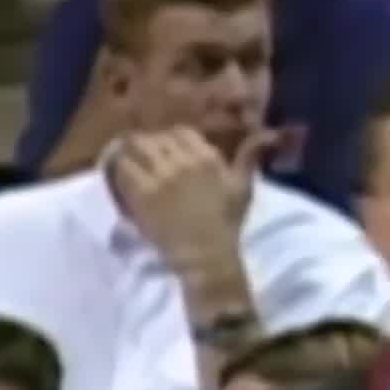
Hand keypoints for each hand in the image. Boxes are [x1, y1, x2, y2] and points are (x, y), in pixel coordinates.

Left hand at [112, 127, 272, 271]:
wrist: (207, 257)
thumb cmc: (227, 224)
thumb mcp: (243, 188)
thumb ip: (250, 157)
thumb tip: (269, 133)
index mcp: (207, 157)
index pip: (180, 132)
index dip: (170, 140)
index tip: (167, 153)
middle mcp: (183, 162)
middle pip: (155, 138)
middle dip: (148, 146)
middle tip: (144, 160)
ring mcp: (161, 177)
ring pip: (135, 149)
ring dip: (130, 154)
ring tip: (129, 164)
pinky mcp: (143, 194)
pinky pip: (124, 169)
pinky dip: (120, 171)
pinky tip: (123, 179)